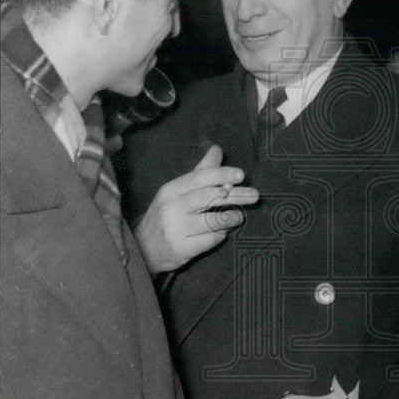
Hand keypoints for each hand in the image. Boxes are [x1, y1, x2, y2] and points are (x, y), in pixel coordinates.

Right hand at [134, 145, 258, 273]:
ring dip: (231, 217)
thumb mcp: (177, 191)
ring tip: (239, 216)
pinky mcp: (181, 249)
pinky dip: (220, 235)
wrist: (143, 249)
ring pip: (212, 220)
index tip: (242, 175)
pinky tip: (222, 233)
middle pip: (210, 197)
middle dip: (236, 195)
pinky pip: (210, 240)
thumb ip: (200, 172)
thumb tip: (217, 149)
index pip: (200, 178)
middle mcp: (172, 208)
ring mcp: (176, 230)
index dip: (222, 174)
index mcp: (171, 190)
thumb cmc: (166, 215)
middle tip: (255, 195)